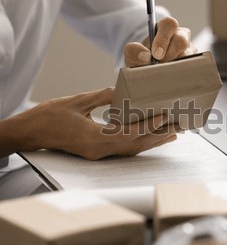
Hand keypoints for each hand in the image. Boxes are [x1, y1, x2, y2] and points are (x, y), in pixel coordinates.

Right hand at [0, 88, 177, 159]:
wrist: (30, 133)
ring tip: (172, 134)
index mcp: (93, 138)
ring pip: (132, 149)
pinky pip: (124, 149)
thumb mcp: (76, 101)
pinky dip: (139, 143)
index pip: (128, 134)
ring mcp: (98, 154)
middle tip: (178, 126)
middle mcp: (99, 150)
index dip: (148, 127)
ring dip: (152, 141)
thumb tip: (120, 90)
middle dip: (158, 135)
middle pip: (135, 144)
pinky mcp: (97, 152)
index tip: (164, 118)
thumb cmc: (49, 116)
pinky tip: (150, 139)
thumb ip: (101, 96)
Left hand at [124, 16, 196, 66]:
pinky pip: (192, 67)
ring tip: (163, 72)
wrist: (149, 71)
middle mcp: (180, 36)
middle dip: (169, 55)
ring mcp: (189, 50)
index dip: (163, 39)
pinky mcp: (194, 62)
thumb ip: (133, 51)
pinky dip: (180, 73)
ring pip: (188, 55)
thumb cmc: (142, 59)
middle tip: (159, 65)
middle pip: (181, 40)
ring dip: (174, 65)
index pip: (169, 24)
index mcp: (165, 28)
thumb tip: (145, 56)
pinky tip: (171, 77)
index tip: (155, 55)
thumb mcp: (133, 54)